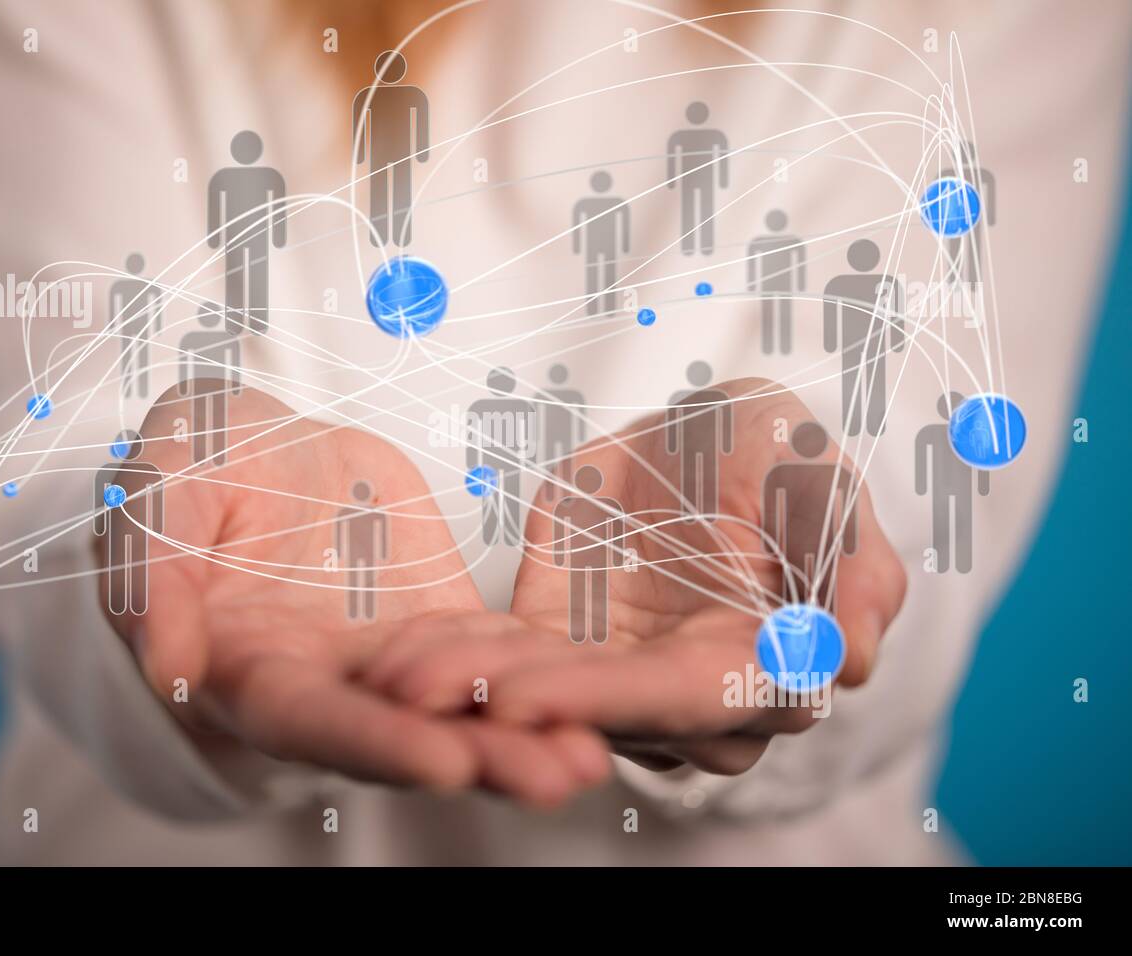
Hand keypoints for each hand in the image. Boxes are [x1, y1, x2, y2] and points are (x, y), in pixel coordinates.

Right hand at [97, 384, 610, 805]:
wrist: (269, 445)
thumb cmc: (203, 458)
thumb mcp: (162, 481)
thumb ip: (153, 569)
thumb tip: (168, 665)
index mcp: (245, 661)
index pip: (307, 717)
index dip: (370, 740)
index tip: (440, 762)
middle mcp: (324, 680)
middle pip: (399, 733)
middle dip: (474, 755)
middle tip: (547, 775)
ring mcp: (388, 658)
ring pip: (454, 709)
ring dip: (523, 736)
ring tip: (588, 757)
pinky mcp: (439, 626)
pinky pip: (492, 662)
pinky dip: (539, 685)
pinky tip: (594, 704)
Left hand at [365, 378, 905, 773]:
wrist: (703, 440)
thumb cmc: (775, 453)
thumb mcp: (815, 476)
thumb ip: (850, 561)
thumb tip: (854, 657)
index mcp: (764, 664)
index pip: (687, 698)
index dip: (606, 701)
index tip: (523, 698)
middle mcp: (687, 695)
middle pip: (598, 714)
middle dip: (509, 707)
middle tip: (423, 698)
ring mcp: (616, 677)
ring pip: (540, 700)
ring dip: (463, 692)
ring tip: (392, 680)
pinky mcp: (559, 648)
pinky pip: (501, 662)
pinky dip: (449, 662)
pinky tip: (391, 661)